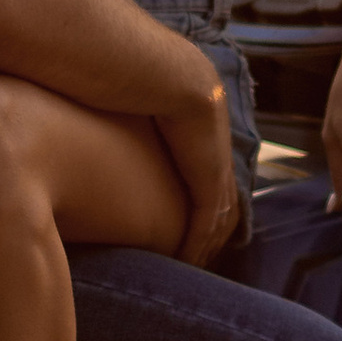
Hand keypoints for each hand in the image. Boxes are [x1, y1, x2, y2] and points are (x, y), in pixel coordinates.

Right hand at [156, 82, 241, 266]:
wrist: (168, 72)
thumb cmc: (144, 75)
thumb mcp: (145, 98)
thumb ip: (138, 111)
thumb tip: (117, 110)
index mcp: (208, 133)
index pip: (215, 180)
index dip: (207, 206)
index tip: (191, 226)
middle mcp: (219, 153)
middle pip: (224, 206)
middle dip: (213, 236)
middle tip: (197, 258)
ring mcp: (217, 168)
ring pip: (218, 221)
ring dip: (205, 246)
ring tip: (189, 267)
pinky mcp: (208, 181)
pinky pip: (205, 223)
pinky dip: (195, 246)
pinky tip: (184, 262)